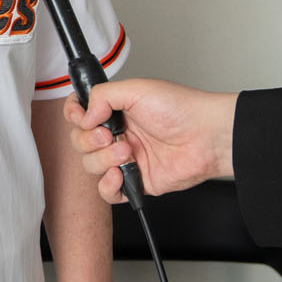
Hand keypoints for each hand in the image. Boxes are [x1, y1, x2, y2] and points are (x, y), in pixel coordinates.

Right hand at [63, 79, 237, 202]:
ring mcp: (125, 159)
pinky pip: (108, 192)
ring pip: (91, 166)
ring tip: (127, 150)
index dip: (75, 116)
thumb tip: (84, 115)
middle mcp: (117, 134)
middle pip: (80, 142)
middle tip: (109, 134)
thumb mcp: (137, 89)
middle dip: (89, 140)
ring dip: (103, 159)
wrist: (206, 136)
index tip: (82, 116)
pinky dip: (108, 185)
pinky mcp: (136, 181)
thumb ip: (103, 95)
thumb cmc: (181, 109)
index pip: (80, 115)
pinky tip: (119, 174)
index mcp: (115, 111)